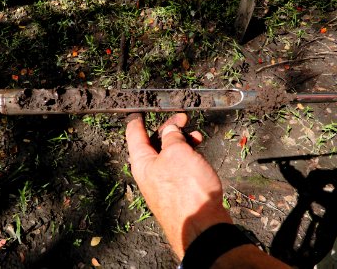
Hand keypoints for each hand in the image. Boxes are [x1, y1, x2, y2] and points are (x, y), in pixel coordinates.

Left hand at [126, 113, 231, 258]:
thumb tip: (169, 131)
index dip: (137, 120)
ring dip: (182, 142)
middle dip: (168, 129)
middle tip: (183, 118)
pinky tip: (199, 155)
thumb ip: (172, 137)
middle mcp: (149, 173)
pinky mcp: (177, 191)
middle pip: (154, 143)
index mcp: (142, 162)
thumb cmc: (186, 189)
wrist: (202, 227)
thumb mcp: (177, 153)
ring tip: (197, 137)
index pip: (134, 134)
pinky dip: (187, 157)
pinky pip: (179, 168)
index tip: (139, 110)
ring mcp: (163, 183)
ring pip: (169, 155)